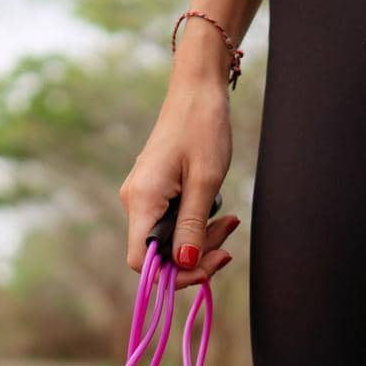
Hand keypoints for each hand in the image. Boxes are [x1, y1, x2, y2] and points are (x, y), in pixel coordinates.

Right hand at [120, 36, 240, 289]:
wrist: (197, 91)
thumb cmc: (203, 128)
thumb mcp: (205, 181)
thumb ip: (193, 225)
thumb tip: (185, 264)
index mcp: (141, 200)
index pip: (142, 261)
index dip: (172, 274)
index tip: (205, 268)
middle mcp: (135, 202)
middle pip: (158, 254)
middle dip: (195, 255)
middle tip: (228, 240)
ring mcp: (145, 197)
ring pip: (169, 240)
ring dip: (201, 240)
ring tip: (230, 222)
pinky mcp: (156, 192)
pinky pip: (173, 223)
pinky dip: (197, 225)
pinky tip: (219, 213)